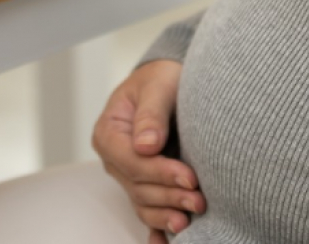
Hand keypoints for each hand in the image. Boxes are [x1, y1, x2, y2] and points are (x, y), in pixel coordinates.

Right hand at [92, 60, 201, 241]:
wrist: (169, 84)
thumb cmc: (162, 79)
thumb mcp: (158, 86)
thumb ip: (151, 113)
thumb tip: (146, 145)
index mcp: (109, 132)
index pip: (130, 160)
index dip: (159, 171)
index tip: (188, 176)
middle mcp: (114, 158)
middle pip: (138, 186)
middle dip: (169, 195)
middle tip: (199, 199)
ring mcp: (128, 175)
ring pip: (143, 202)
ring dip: (166, 213)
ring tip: (191, 218)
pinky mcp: (145, 185)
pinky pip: (148, 212)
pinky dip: (157, 228)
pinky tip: (167, 242)